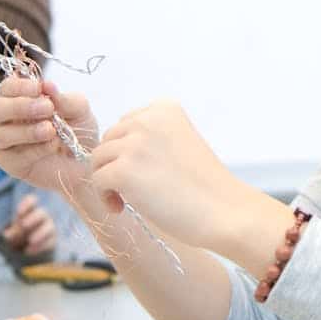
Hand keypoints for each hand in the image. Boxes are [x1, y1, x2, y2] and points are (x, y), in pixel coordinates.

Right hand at [0, 77, 98, 195]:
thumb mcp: (79, 110)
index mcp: (20, 99)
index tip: (38, 88)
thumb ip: (63, 99)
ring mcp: (5, 142)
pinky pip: (14, 156)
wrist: (88, 162)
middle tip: (47, 108)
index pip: (8, 87)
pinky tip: (53, 145)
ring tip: (51, 130)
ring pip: (2, 135)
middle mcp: (7, 119)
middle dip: (21, 107)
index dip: (19, 86)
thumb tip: (47, 84)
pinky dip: (35, 149)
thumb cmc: (79, 130)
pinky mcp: (10, 163)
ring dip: (28, 131)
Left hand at [2, 193, 56, 255]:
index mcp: (29, 210)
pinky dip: (40, 247)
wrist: (25, 250)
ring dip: (40, 233)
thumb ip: (12, 232)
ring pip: (49, 227)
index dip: (27, 204)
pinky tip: (29, 251)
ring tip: (30, 240)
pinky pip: (50, 242)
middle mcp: (41, 217)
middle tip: (24, 225)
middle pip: (42, 213)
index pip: (31, 201)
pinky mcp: (52, 240)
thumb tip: (10, 235)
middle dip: (33, 219)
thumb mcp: (11, 233)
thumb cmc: (16, 236)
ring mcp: (49, 228)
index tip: (18, 213)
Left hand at [91, 100, 256, 249]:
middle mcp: (148, 119)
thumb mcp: (181, 142)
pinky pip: (97, 180)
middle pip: (109, 139)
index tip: (145, 169)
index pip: (127, 123)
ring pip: (98, 159)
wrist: (224, 211)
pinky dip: (105, 197)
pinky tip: (122, 208)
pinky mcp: (123, 171)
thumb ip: (153, 137)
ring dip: (108, 180)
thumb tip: (113, 147)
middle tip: (135, 189)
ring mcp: (135, 144)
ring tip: (128, 199)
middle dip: (116, 163)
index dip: (130, 149)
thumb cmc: (205, 185)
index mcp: (165, 108)